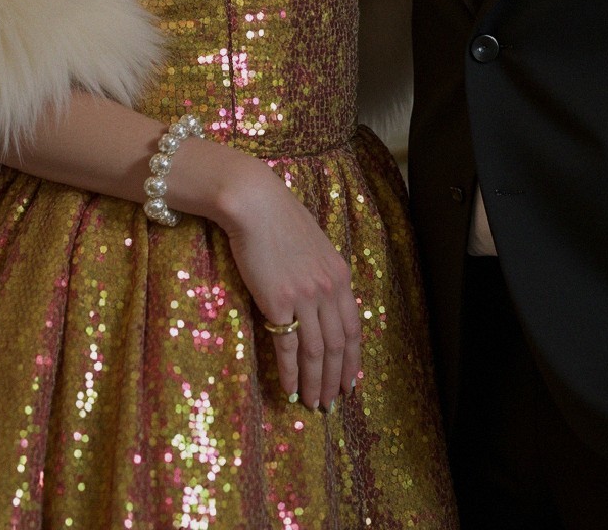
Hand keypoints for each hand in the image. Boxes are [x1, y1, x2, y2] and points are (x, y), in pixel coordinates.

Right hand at [217, 161, 360, 409]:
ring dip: (316, 383)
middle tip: (331, 403)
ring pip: (317, 352)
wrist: (255, 203)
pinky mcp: (277, 302)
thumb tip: (323, 302)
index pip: (353, 328)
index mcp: (340, 275)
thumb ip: (322, 275)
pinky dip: (291, 372)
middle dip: (336, 379)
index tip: (350, 382)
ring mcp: (304, 296)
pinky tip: (289, 389)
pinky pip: (288, 347)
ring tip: (313, 404)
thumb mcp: (314, 246)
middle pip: (337, 346)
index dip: (352, 360)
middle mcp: (328, 289)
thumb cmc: (280, 220)